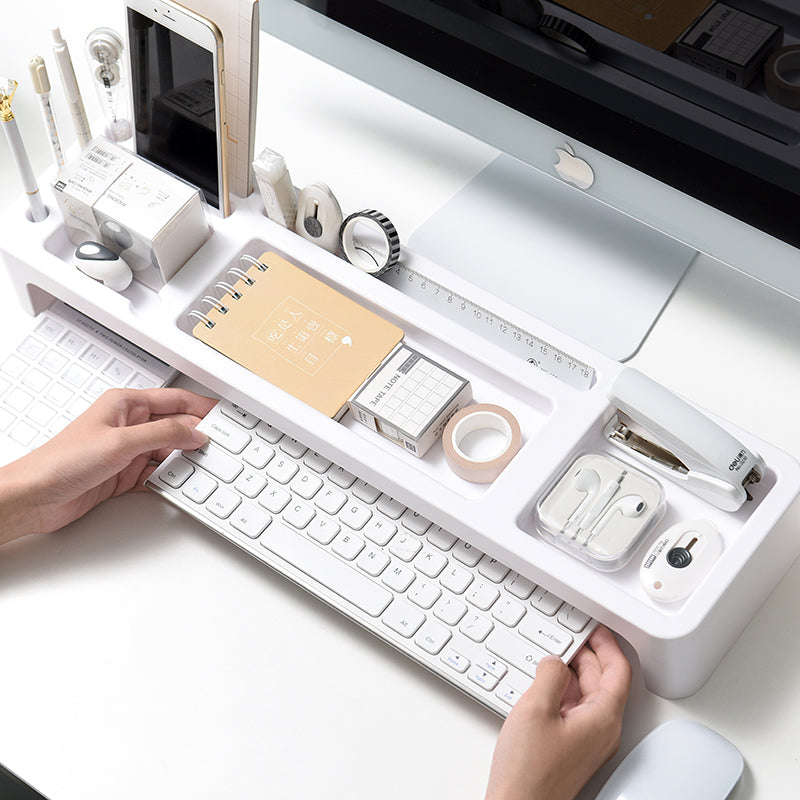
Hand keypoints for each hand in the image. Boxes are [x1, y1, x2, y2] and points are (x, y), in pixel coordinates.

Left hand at [0, 387, 216, 543]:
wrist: (34, 497)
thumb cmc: (60, 461)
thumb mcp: (121, 443)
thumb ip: (163, 435)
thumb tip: (194, 431)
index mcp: (125, 404)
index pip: (175, 400)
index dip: (202, 407)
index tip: (224, 417)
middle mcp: (128, 425)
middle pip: (175, 427)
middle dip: (197, 436)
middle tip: (220, 446)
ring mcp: (127, 451)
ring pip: (169, 452)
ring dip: (184, 460)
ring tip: (203, 466)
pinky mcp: (124, 475)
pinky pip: (158, 473)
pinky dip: (170, 479)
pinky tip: (180, 483)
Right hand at [485, 625, 631, 799]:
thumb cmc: (529, 771)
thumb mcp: (536, 708)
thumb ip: (550, 676)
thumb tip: (555, 661)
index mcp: (602, 719)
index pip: (618, 671)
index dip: (607, 645)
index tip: (596, 629)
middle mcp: (601, 731)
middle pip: (603, 682)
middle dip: (587, 655)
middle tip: (570, 636)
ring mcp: (586, 742)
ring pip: (586, 695)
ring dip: (572, 673)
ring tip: (552, 656)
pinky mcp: (570, 748)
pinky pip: (573, 710)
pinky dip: (561, 691)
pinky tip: (542, 686)